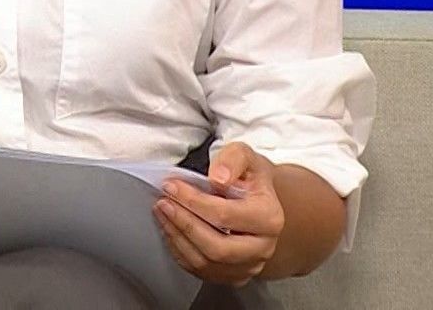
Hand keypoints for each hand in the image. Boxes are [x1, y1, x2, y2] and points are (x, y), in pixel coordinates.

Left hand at [152, 142, 284, 287]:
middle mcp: (263, 247)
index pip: (225, 215)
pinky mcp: (234, 276)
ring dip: (177, 238)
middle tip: (163, 203)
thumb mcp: (246, 156)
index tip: (171, 187)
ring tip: (163, 213)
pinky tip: (171, 231)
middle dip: (184, 224)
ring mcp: (250, 265)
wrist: (259, 200)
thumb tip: (218, 177)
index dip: (193, 202)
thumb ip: (233, 160)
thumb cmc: (250, 178)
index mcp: (269, 217)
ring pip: (206, 263)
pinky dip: (180, 252)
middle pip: (216, 247)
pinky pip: (202, 271)